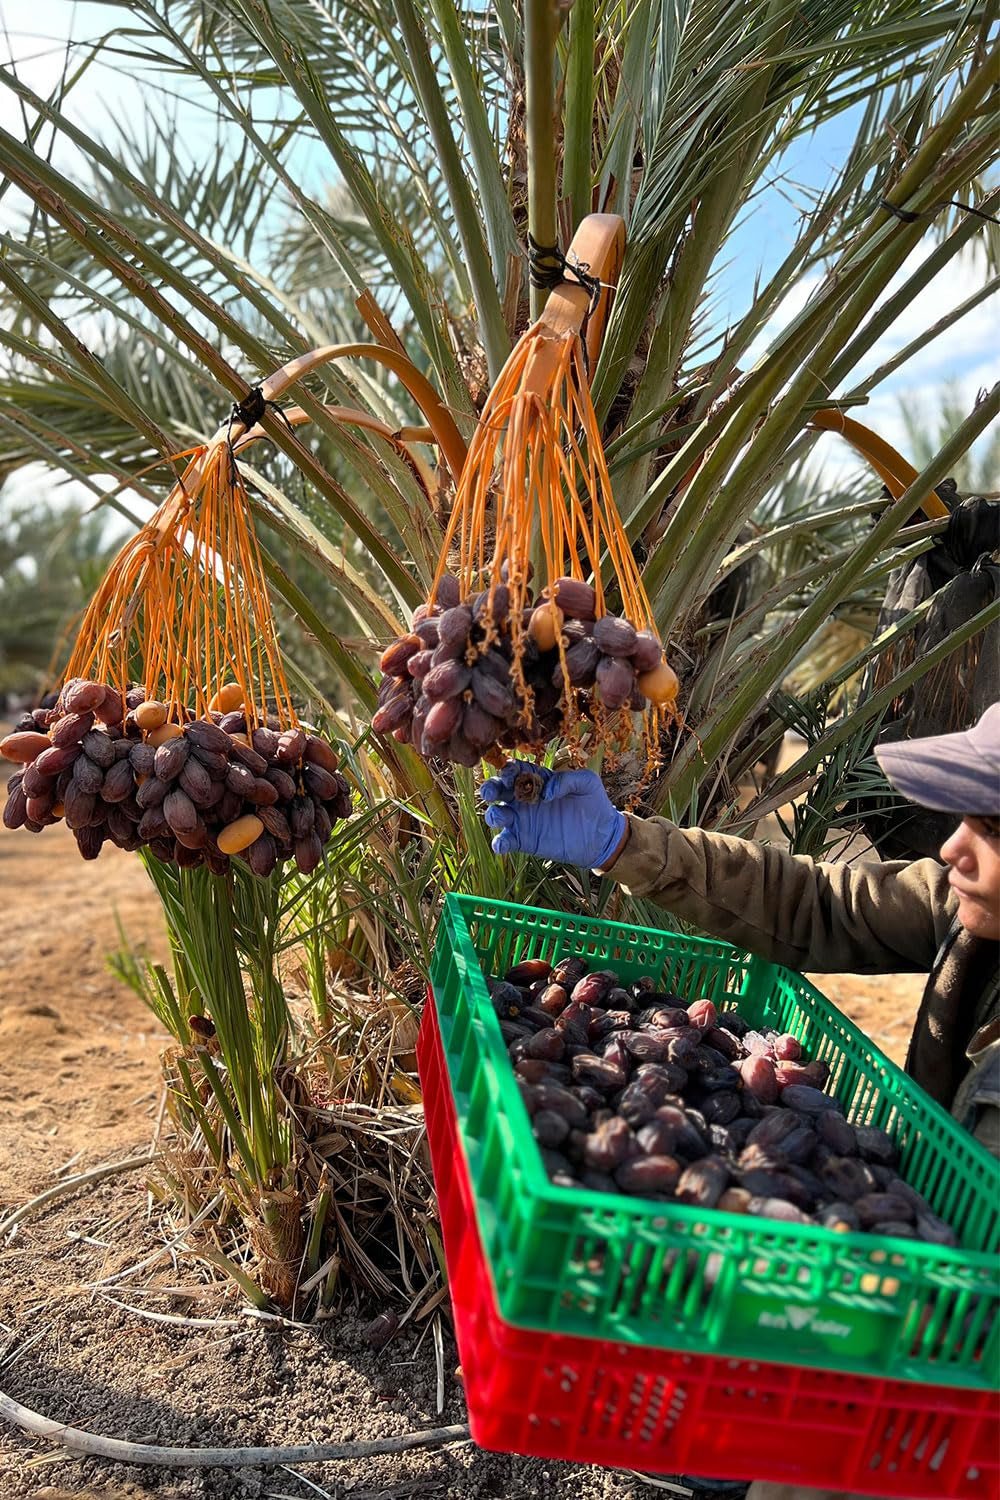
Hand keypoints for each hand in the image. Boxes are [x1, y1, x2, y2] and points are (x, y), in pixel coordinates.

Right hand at [480, 761, 626, 868]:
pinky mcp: (525, 841)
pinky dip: (499, 843)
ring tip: (502, 817)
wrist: (602, 836)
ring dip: (493, 815)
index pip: (515, 770)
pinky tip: (502, 844)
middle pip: (498, 790)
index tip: (510, 774)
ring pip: (496, 815)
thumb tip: (545, 791)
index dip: (508, 770)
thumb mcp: (587, 782)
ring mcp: (523, 820)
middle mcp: (525, 798)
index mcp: (537, 779)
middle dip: (490, 789)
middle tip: (491, 793)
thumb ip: (567, 779)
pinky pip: (506, 841)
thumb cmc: (595, 804)